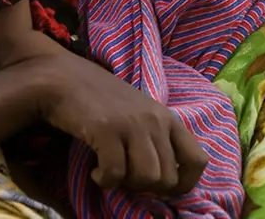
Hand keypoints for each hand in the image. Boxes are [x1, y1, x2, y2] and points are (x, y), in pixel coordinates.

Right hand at [34, 52, 208, 195]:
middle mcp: (156, 120)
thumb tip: (167, 181)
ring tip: (111, 172)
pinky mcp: (107, 128)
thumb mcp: (141, 115)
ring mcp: (132, 124)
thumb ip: (156, 139)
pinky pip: (115, 174)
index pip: (198, 161)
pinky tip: (95, 171)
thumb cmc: (102, 100)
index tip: (159, 187)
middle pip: (167, 178)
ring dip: (126, 184)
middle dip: (146, 187)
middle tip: (126, 176)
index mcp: (168, 118)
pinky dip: (104, 181)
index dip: (182, 184)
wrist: (66, 78)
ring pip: (147, 178)